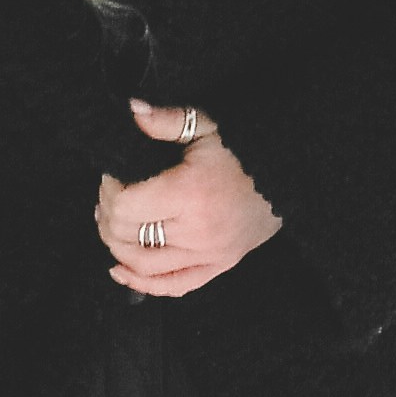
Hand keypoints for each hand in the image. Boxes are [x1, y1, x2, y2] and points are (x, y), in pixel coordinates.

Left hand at [97, 101, 282, 301]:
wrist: (288, 180)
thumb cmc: (243, 152)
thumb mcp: (207, 127)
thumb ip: (168, 120)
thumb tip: (132, 110)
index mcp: (190, 193)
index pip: (125, 207)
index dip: (108, 191)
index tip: (113, 177)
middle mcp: (197, 230)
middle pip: (127, 236)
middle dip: (107, 215)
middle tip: (109, 197)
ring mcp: (208, 254)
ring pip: (142, 265)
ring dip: (116, 247)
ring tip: (110, 225)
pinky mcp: (217, 267)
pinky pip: (172, 286)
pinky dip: (141, 283)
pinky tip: (120, 270)